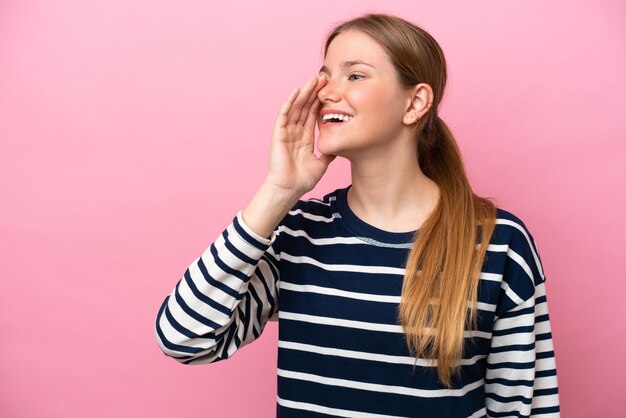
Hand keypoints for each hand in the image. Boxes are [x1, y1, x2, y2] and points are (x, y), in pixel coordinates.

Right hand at [265, 74, 335, 194]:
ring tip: (313, 80)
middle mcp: (295, 132)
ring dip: (304, 93)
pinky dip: (290, 102)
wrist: (289, 189)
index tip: (329, 90)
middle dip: (314, 92)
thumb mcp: (322, 164)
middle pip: (305, 107)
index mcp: (304, 138)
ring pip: (296, 107)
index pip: (313, 114)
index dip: (320, 101)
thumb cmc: (302, 180)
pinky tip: (297, 91)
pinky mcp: (279, 134)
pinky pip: (284, 115)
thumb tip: (341, 145)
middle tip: (323, 78)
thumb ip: (329, 152)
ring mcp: (286, 132)